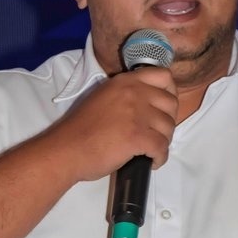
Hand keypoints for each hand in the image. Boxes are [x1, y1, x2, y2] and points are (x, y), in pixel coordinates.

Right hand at [48, 68, 177, 182]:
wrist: (66, 149)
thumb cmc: (80, 129)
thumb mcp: (103, 98)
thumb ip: (125, 96)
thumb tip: (145, 105)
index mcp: (125, 81)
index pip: (164, 75)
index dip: (170, 92)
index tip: (162, 107)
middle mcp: (134, 92)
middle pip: (171, 103)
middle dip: (168, 121)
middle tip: (156, 133)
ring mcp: (137, 114)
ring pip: (169, 127)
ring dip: (164, 141)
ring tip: (151, 150)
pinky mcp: (138, 136)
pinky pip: (162, 148)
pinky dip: (160, 158)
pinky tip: (151, 162)